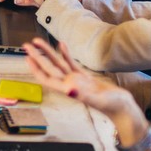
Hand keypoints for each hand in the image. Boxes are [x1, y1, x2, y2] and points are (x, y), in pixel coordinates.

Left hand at [22, 38, 144, 130]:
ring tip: (39, 41)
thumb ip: (84, 95)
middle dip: (38, 56)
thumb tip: (70, 90)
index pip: (48, 77)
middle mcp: (70, 85)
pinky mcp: (85, 78)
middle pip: (50, 68)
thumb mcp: (98, 100)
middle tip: (27, 44)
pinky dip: (66, 54)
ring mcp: (77, 81)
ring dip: (49, 53)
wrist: (123, 108)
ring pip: (59, 64)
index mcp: (70, 89)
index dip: (36, 68)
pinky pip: (72, 64)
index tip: (28, 57)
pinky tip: (61, 44)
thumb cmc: (113, 106)